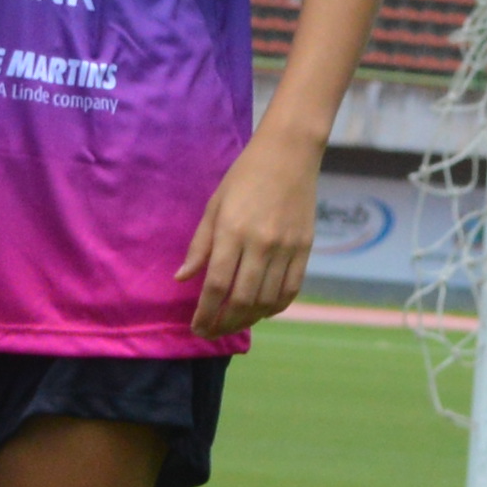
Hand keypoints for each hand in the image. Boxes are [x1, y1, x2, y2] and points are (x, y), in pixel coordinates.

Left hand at [177, 136, 322, 340]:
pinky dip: (275, 308)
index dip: (206, 313)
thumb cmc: (244, 177)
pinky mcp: (305, 249)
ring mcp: (286, 248)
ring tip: (233, 323)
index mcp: (232, 231)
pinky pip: (291, 290)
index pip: (216, 285)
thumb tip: (182, 279)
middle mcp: (260, 244)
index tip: (197, 328)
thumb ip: (199, 246)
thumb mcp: (214, 206)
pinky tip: (261, 311)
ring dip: (248, 320)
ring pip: (267, 301)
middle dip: (223, 324)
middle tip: (212, 332)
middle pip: (242, 300)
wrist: (289, 155)